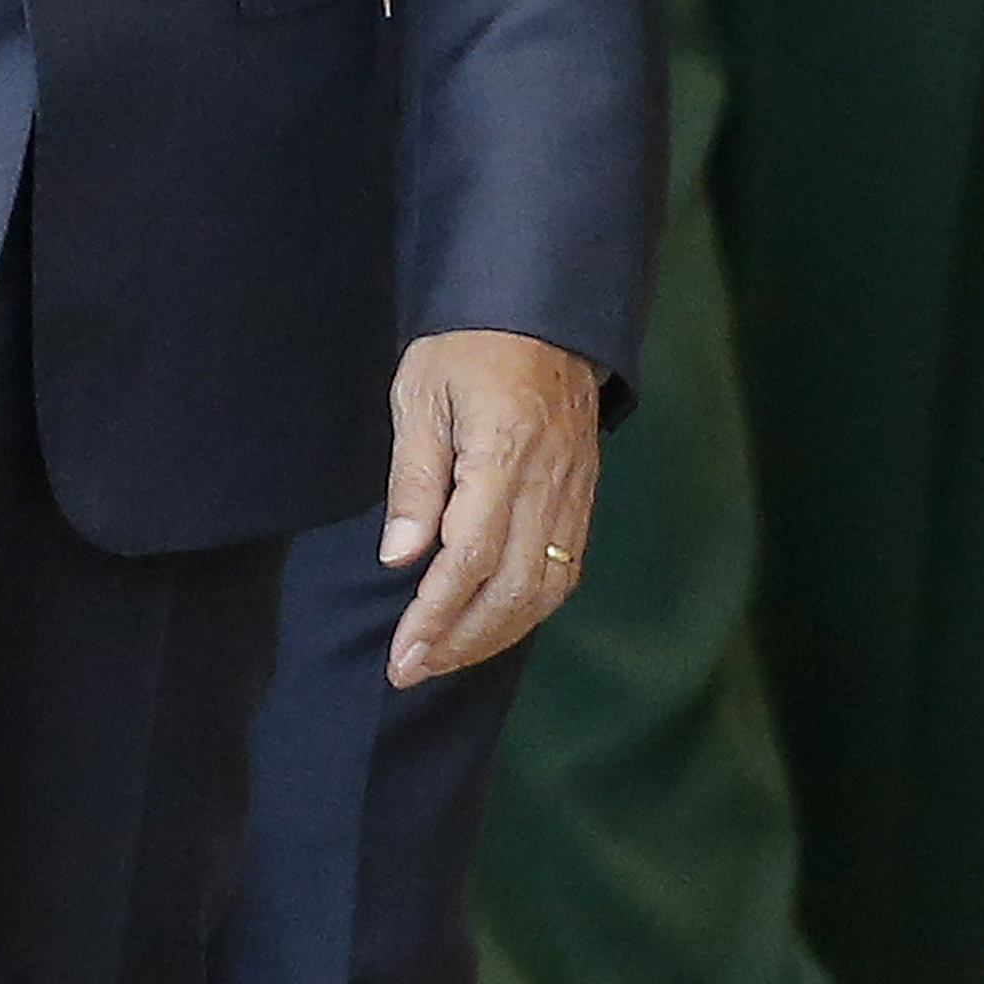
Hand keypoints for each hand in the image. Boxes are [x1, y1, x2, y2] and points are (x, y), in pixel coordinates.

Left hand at [380, 327, 601, 684]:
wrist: (544, 313)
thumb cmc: (470, 347)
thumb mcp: (421, 396)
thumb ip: (414, 479)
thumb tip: (400, 558)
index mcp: (505, 450)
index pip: (471, 554)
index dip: (436, 612)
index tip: (402, 651)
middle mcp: (548, 480)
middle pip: (513, 586)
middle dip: (461, 639)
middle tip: (411, 669)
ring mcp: (574, 491)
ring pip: (546, 587)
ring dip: (495, 634)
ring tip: (446, 658)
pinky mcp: (583, 496)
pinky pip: (566, 569)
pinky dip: (528, 608)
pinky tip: (493, 625)